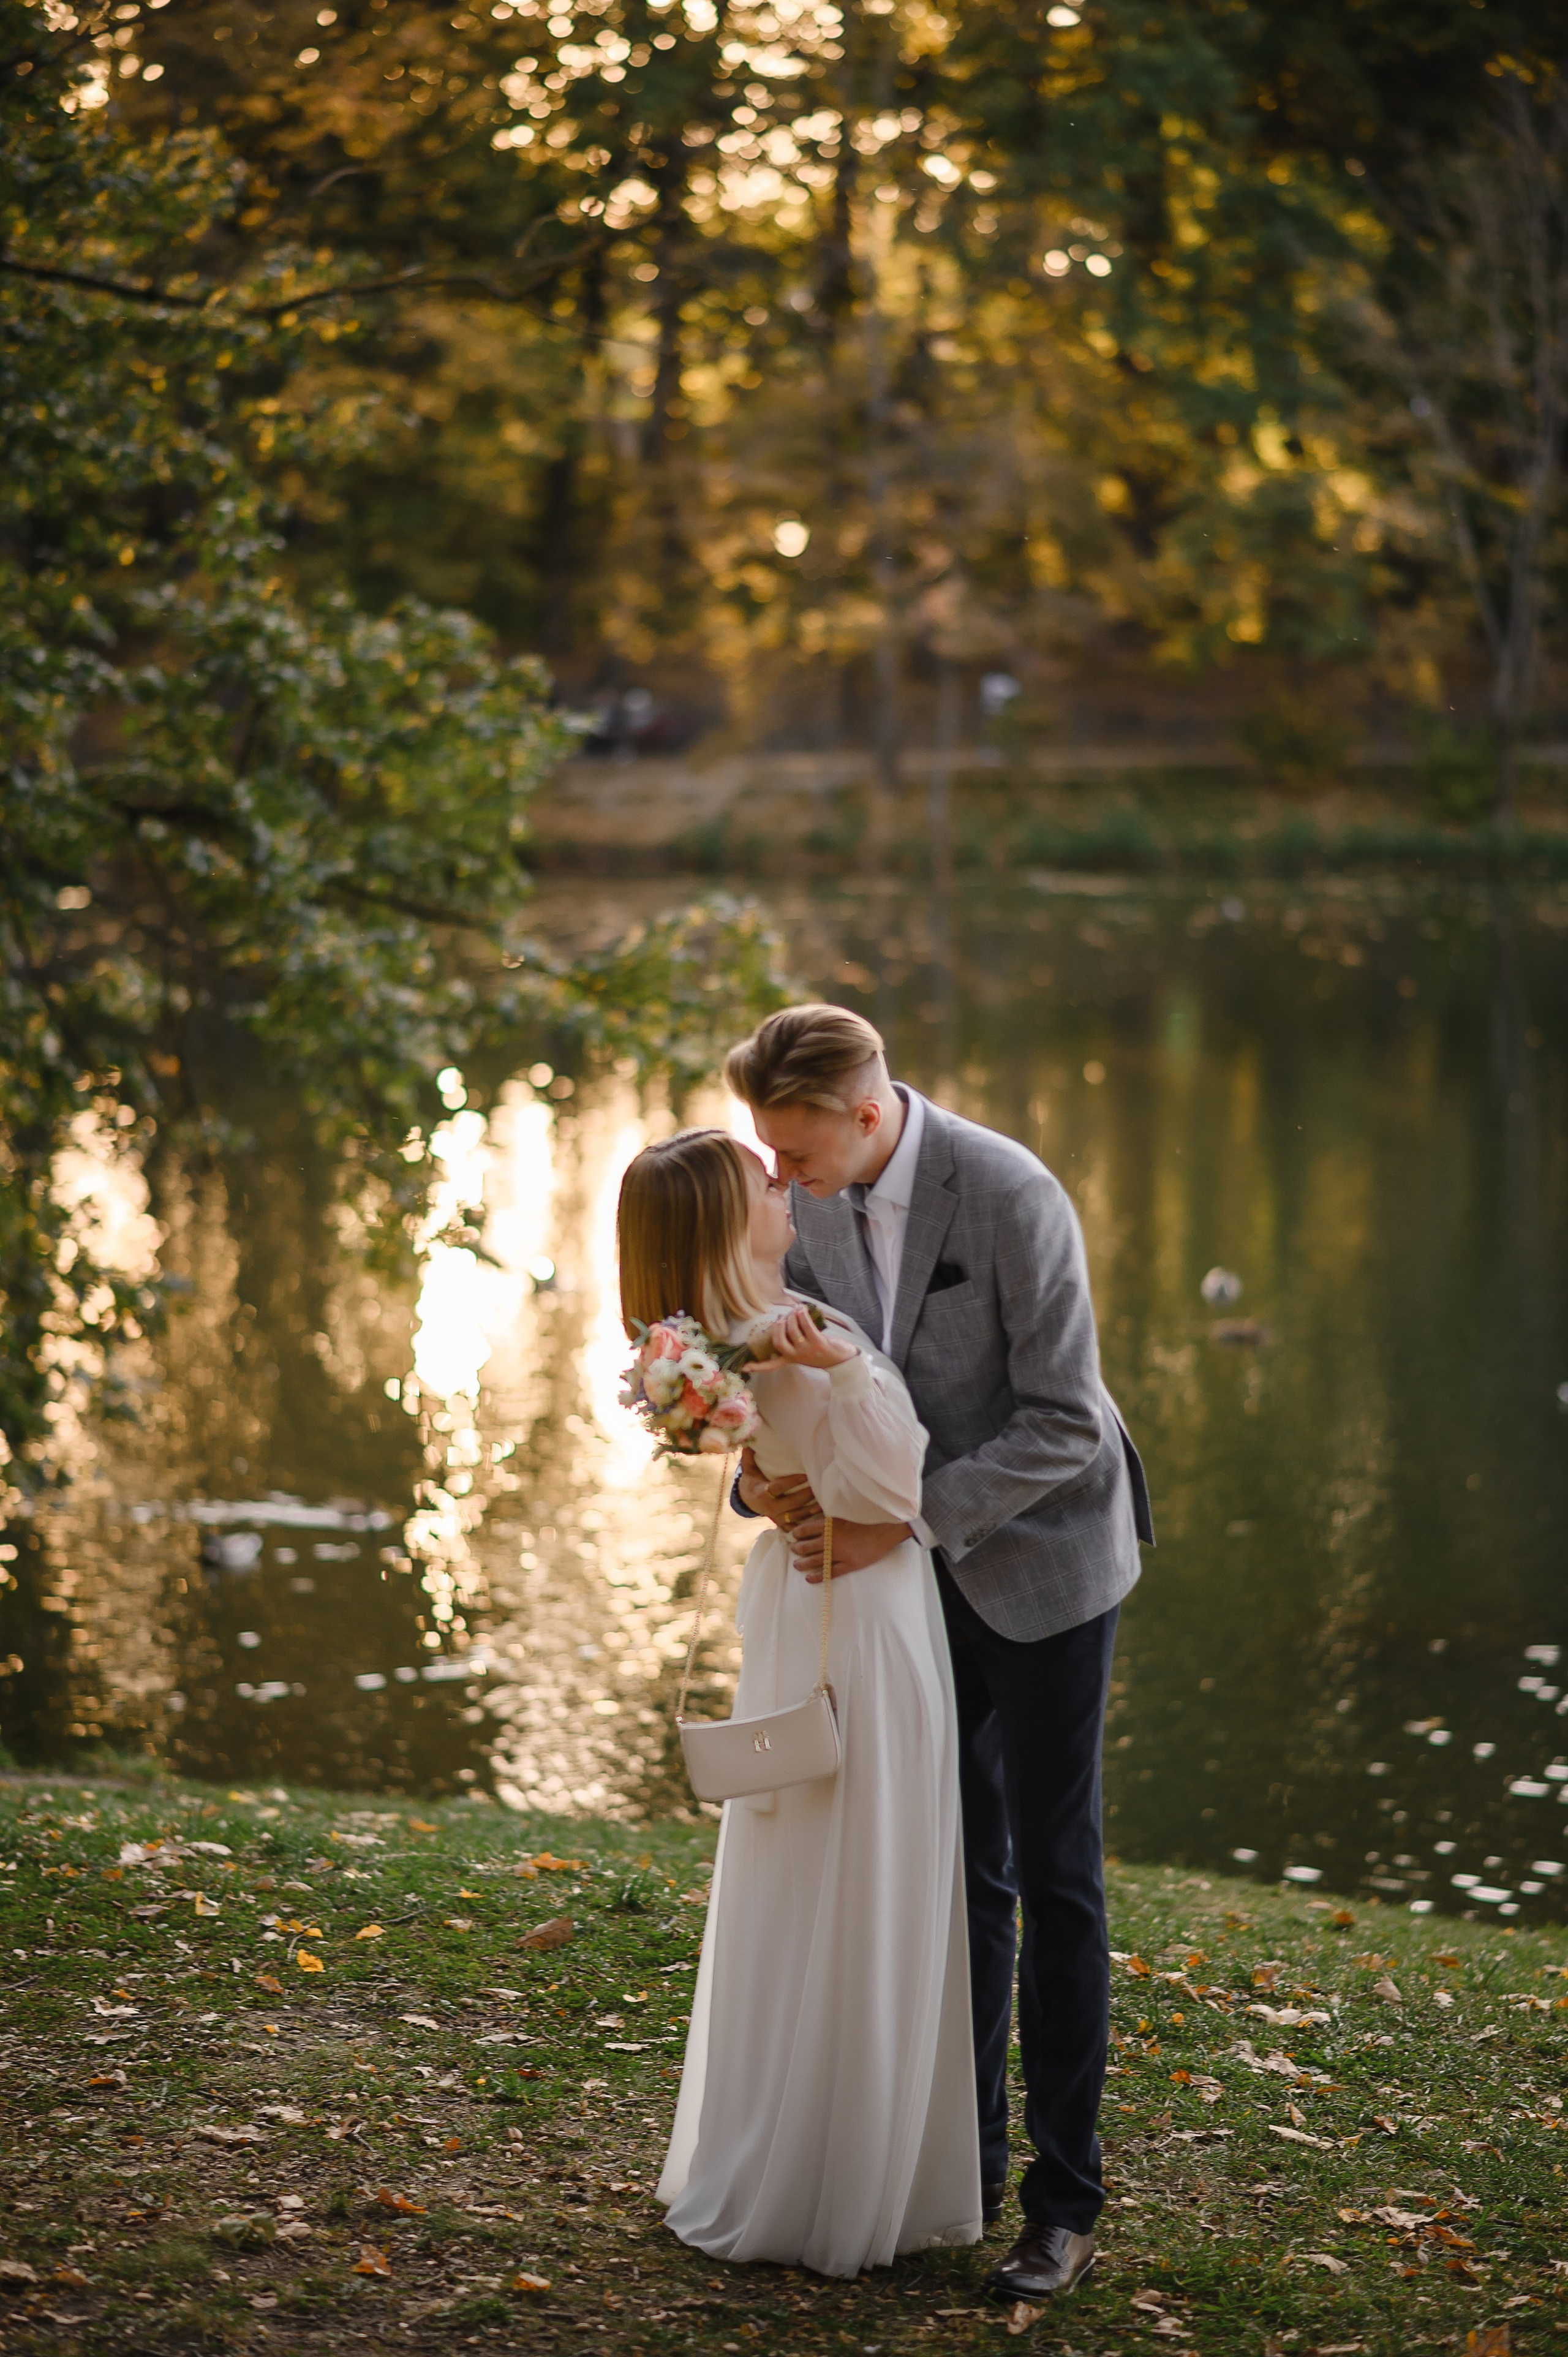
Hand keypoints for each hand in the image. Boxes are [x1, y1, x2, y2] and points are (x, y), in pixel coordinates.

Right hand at [736, 1445, 819, 1533]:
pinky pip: (795, 1527)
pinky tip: (819, 1521)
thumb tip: (749, 1439)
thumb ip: (749, 1455)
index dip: (792, 1482)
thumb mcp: (749, 1468)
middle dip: (806, 1496)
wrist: (748, 1500)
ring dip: (810, 1510)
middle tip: (820, 1487)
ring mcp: (777, 1518)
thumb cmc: (752, 1480)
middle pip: (792, 1503)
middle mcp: (770, 1508)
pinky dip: (807, 1526)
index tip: (806, 1475)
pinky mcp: (782, 1524)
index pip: (778, 1487)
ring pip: (796, 1516)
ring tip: (824, 1503)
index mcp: (762, 1493)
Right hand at [752, 1304, 856, 1371]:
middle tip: (782, 1318)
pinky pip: (806, 1325)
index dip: (758, 1366)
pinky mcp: (818, 1342)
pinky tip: (802, 1309)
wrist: (844, 1361)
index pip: (772, 1365)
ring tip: (796, 1310)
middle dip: (778, 1327)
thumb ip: (794, 1342)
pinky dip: (802, 1315)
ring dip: (792, 1317)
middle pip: (779, 1342)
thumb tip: (784, 1321)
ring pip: (793, 1330)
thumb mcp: (805, 1353)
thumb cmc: (823, 1353)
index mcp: (792, 1360)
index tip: (745, 1367)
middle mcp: (797, 1356)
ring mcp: (807, 1350)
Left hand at [791, 1514, 911, 1583]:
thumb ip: (831, 1515)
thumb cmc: (868, 1517)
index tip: (793, 1535)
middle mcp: (832, 1539)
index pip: (806, 1529)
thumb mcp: (846, 1511)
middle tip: (793, 1550)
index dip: (797, 1533)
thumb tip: (816, 1514)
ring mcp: (840, 1553)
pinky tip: (809, 1578)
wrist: (887, 1528)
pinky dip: (818, 1576)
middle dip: (797, 1549)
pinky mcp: (850, 1564)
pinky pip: (830, 1573)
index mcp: (830, 1524)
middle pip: (807, 1546)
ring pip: (815, 1561)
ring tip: (796, 1565)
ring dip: (803, 1563)